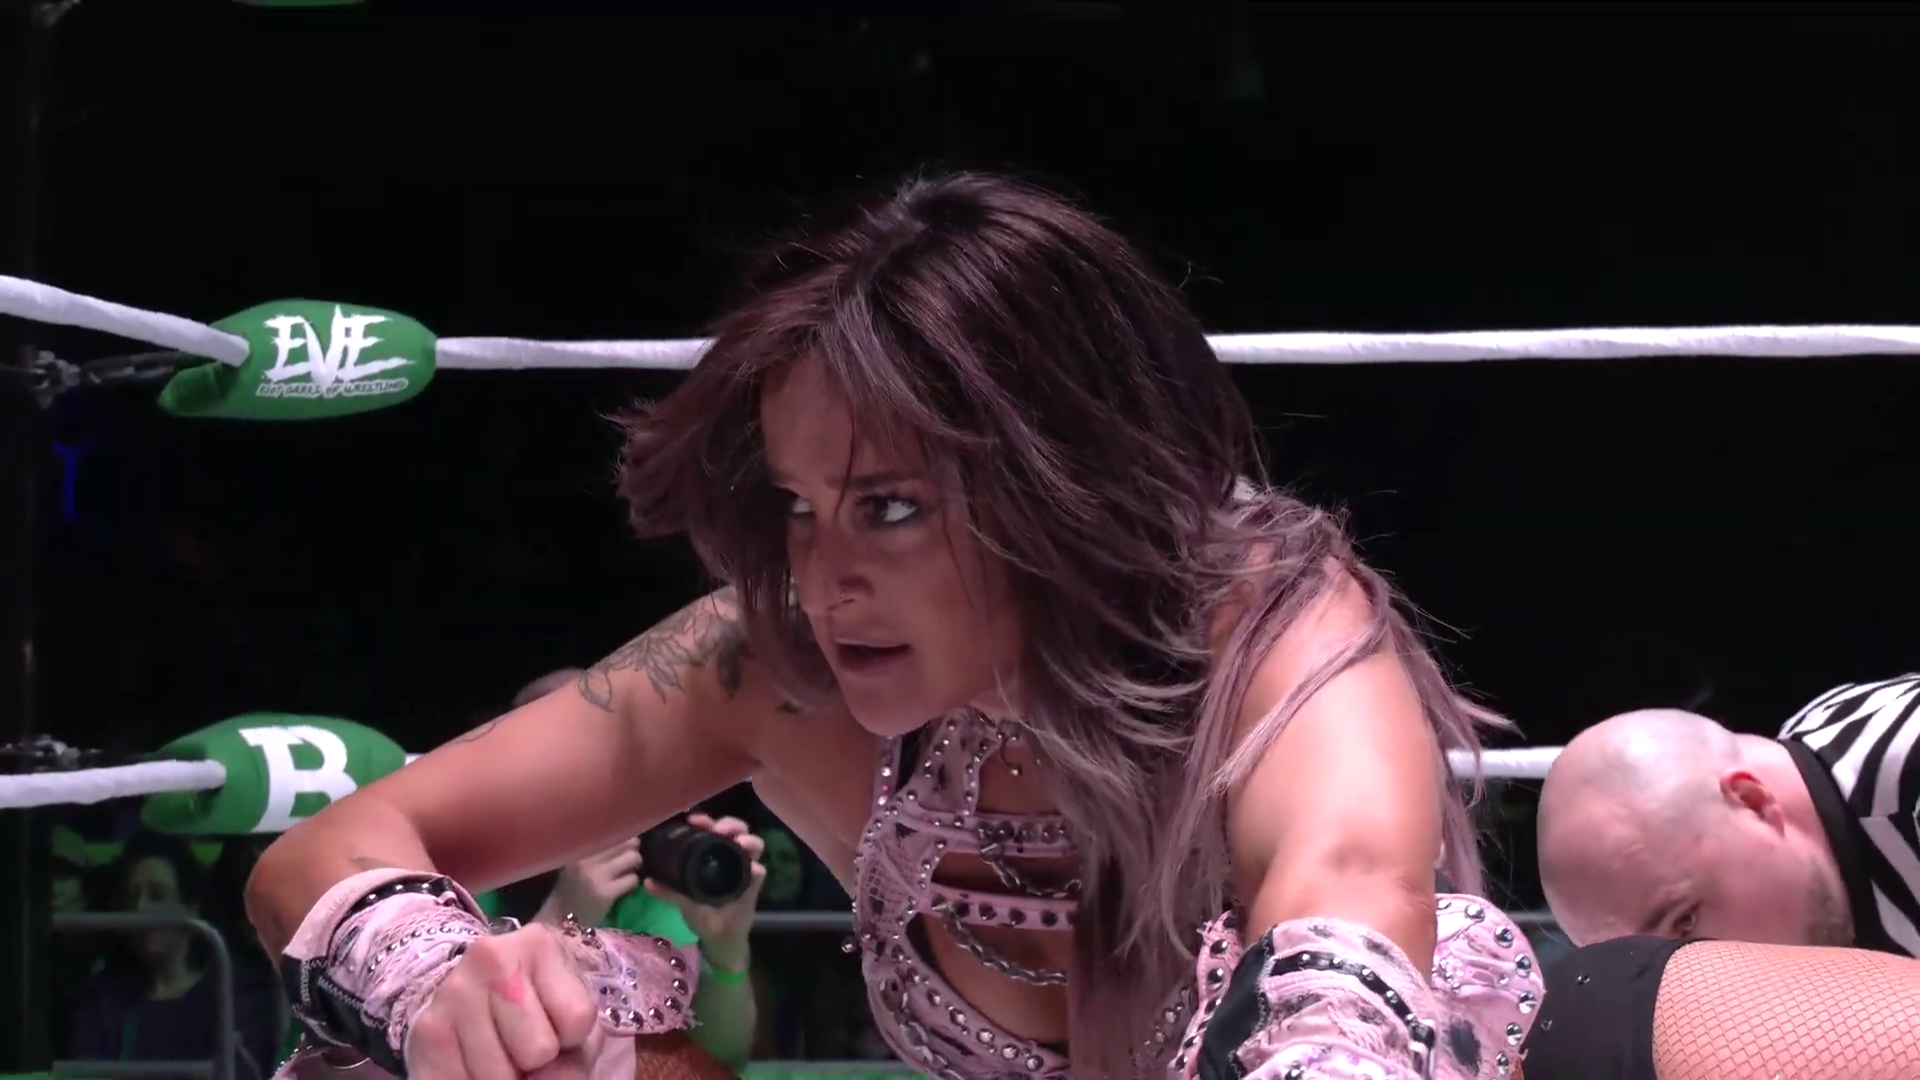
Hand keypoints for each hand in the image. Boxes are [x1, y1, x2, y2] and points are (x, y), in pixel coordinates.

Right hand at [405, 923, 600, 1079]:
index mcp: (538, 945)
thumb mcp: (570, 1022)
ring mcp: (451, 992)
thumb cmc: (536, 1008)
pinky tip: (473, 1061)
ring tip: (499, 1048)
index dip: (571, 1036)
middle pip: (538, 1050)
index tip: (555, 1020)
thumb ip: (574, 1054)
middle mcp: (489, 957)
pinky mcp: (426, 1031)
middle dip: (536, 1058)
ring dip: (503, 1074)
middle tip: (523, 1039)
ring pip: (499, 1075)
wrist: (470, 998)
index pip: (577, 1019)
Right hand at [542, 838, 641, 928]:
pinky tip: (624, 889)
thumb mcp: (575, 865)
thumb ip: (596, 851)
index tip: (627, 844)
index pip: (611, 832)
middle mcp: (585, 858)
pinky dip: (632, 884)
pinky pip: (632, 880)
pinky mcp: (605, 893)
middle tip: (630, 860)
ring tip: (627, 874)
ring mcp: (595, 875)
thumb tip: (628, 839)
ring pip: (633, 858)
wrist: (557, 924)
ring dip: (634, 867)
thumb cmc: (568, 893)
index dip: (625, 837)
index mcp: (577, 849)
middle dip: (632, 851)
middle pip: (626, 842)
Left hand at [643, 814, 765, 970]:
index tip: (694, 821)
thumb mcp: (684, 902)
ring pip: (754, 845)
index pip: (713, 831)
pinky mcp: (755, 886)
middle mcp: (732, 858)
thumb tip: (647, 882)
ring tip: (739, 841)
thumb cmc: (703, 915)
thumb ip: (669, 891)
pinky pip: (759, 872)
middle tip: (719, 829)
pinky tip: (751, 868)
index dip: (706, 822)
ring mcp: (745, 870)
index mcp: (714, 856)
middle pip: (737, 831)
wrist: (719, 939)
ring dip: (748, 839)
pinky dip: (756, 868)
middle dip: (731, 825)